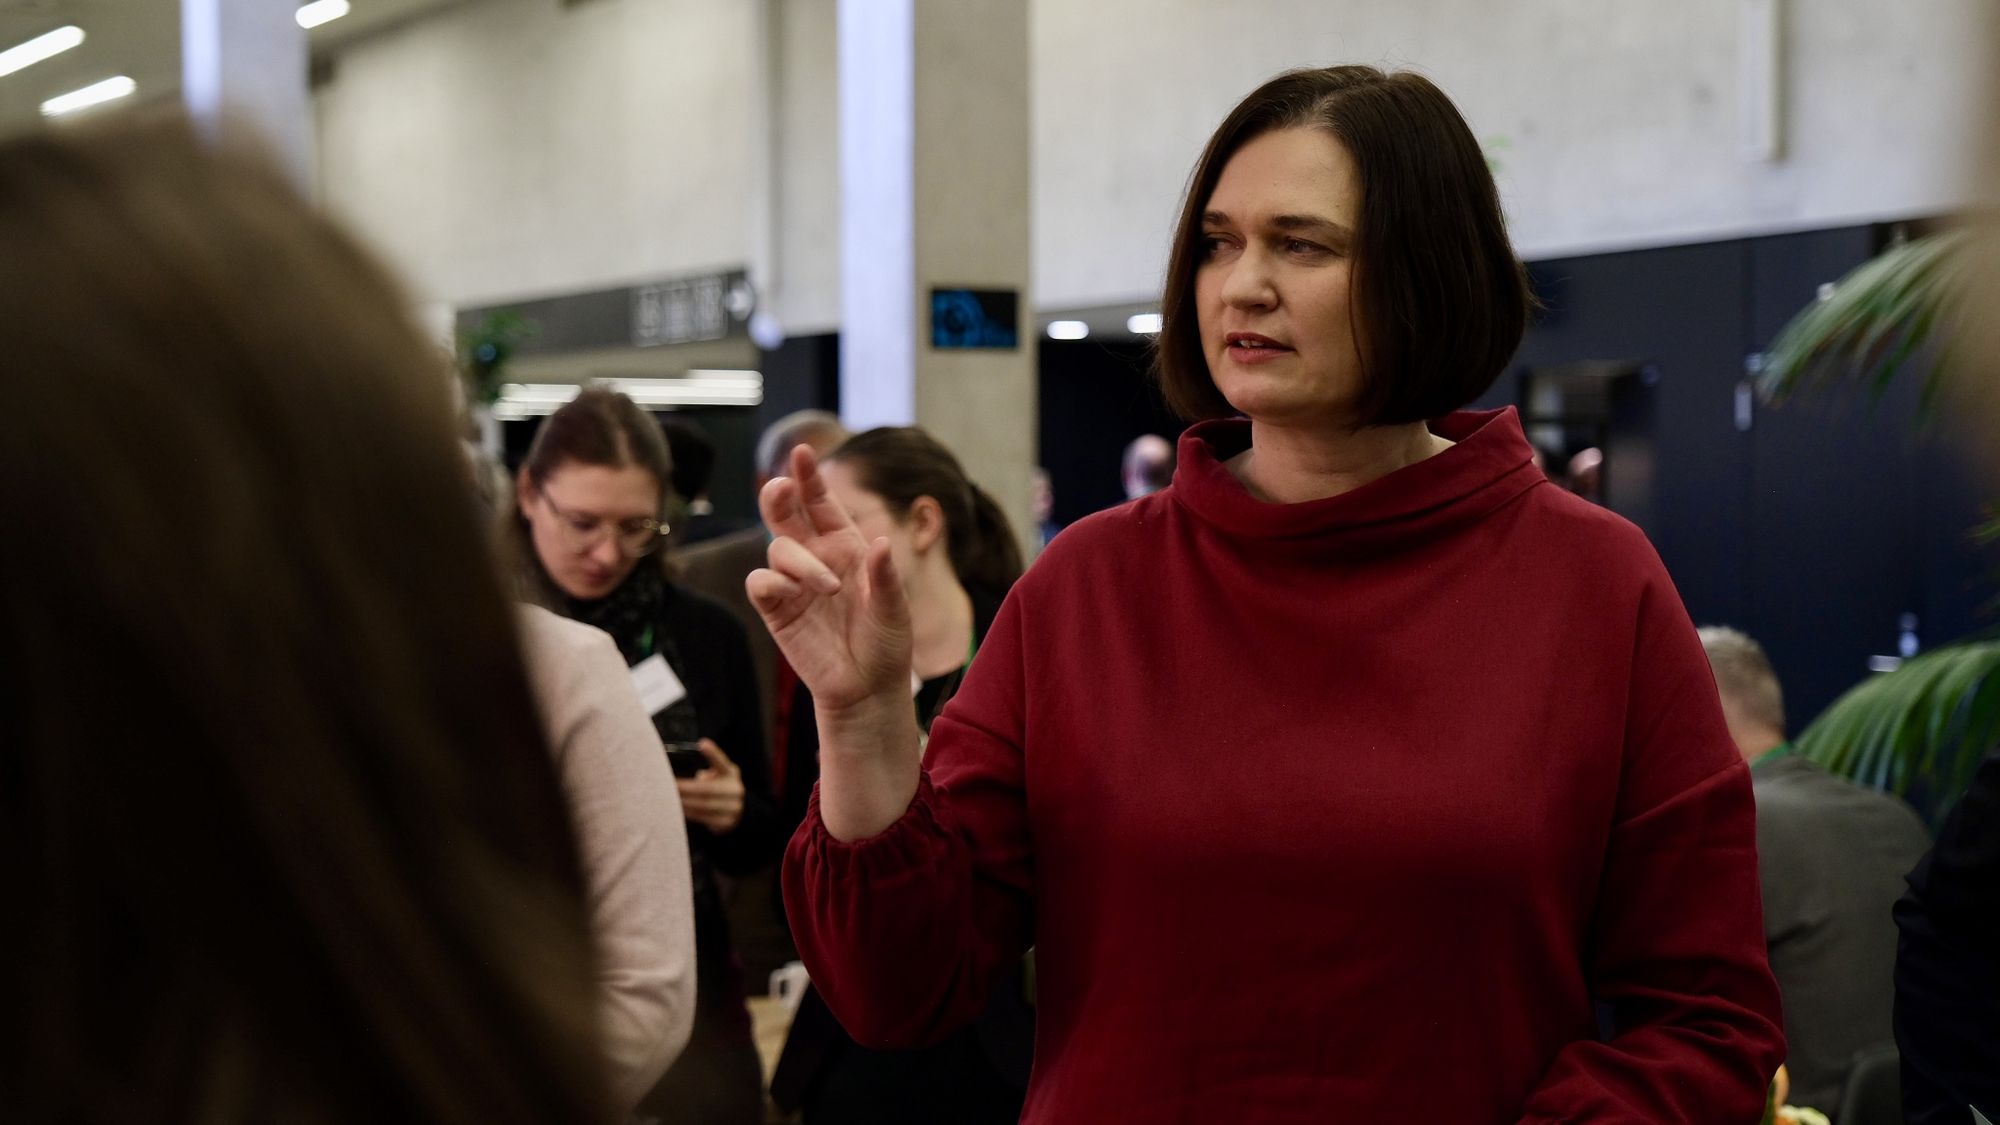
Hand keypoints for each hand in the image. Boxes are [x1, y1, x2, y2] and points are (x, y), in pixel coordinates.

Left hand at [676, 738, 744, 832]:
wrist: (737, 811)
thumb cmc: (722, 787)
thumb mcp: (721, 774)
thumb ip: (711, 770)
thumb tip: (700, 776)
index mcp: (731, 773)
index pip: (722, 762)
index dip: (713, 753)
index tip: (702, 743)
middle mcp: (735, 790)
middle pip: (707, 789)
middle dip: (686, 788)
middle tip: (670, 785)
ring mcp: (732, 808)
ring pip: (704, 805)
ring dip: (684, 802)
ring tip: (669, 798)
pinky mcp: (725, 823)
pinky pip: (703, 818)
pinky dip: (689, 813)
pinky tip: (678, 809)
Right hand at [747, 444, 912, 714]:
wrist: (868, 688)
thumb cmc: (886, 644)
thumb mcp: (895, 608)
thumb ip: (886, 577)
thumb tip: (880, 544)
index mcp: (846, 546)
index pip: (821, 504)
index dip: (810, 478)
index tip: (802, 453)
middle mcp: (816, 557)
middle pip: (785, 513)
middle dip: (779, 494)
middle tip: (781, 487)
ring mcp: (794, 583)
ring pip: (777, 548)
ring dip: (800, 561)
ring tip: (828, 587)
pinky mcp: (776, 609)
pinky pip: (760, 583)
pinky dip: (773, 582)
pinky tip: (793, 594)